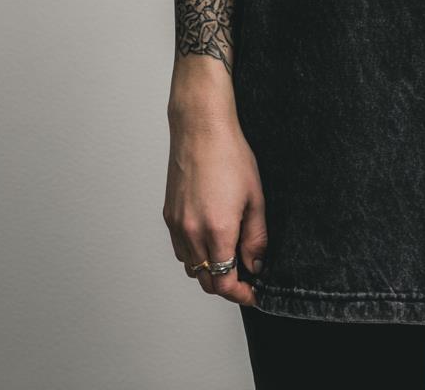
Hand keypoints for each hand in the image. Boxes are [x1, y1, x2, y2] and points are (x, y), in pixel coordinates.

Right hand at [163, 107, 267, 306]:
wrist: (201, 129)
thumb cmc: (230, 156)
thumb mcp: (255, 197)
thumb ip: (256, 237)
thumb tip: (256, 264)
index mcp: (217, 230)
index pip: (224, 282)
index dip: (240, 294)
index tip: (253, 293)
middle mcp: (192, 233)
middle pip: (206, 281)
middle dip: (226, 285)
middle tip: (246, 278)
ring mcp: (177, 225)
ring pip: (191, 267)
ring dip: (209, 270)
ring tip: (230, 256)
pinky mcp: (168, 216)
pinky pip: (180, 249)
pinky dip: (195, 255)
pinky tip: (210, 240)